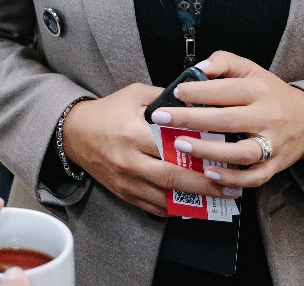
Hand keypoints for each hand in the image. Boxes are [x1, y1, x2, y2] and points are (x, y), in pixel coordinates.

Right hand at [62, 84, 216, 216]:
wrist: (74, 133)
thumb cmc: (107, 111)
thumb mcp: (134, 94)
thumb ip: (164, 98)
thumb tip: (195, 102)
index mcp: (132, 133)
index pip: (170, 147)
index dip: (198, 155)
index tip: (222, 158)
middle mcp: (128, 160)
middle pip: (171, 178)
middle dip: (204, 185)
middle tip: (229, 187)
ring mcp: (125, 181)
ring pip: (164, 198)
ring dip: (193, 201)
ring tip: (217, 199)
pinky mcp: (123, 193)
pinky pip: (152, 207)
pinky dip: (173, 208)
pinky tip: (192, 205)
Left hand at [152, 52, 303, 194]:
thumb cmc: (270, 93)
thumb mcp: (251, 69)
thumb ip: (225, 62)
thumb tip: (201, 67)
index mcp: (259, 90)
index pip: (225, 90)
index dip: (198, 91)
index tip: (176, 93)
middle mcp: (267, 117)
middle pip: (226, 120)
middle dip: (191, 119)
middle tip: (162, 119)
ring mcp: (272, 144)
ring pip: (240, 152)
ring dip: (209, 151)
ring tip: (181, 146)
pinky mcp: (274, 166)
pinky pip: (253, 177)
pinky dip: (232, 178)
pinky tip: (209, 174)